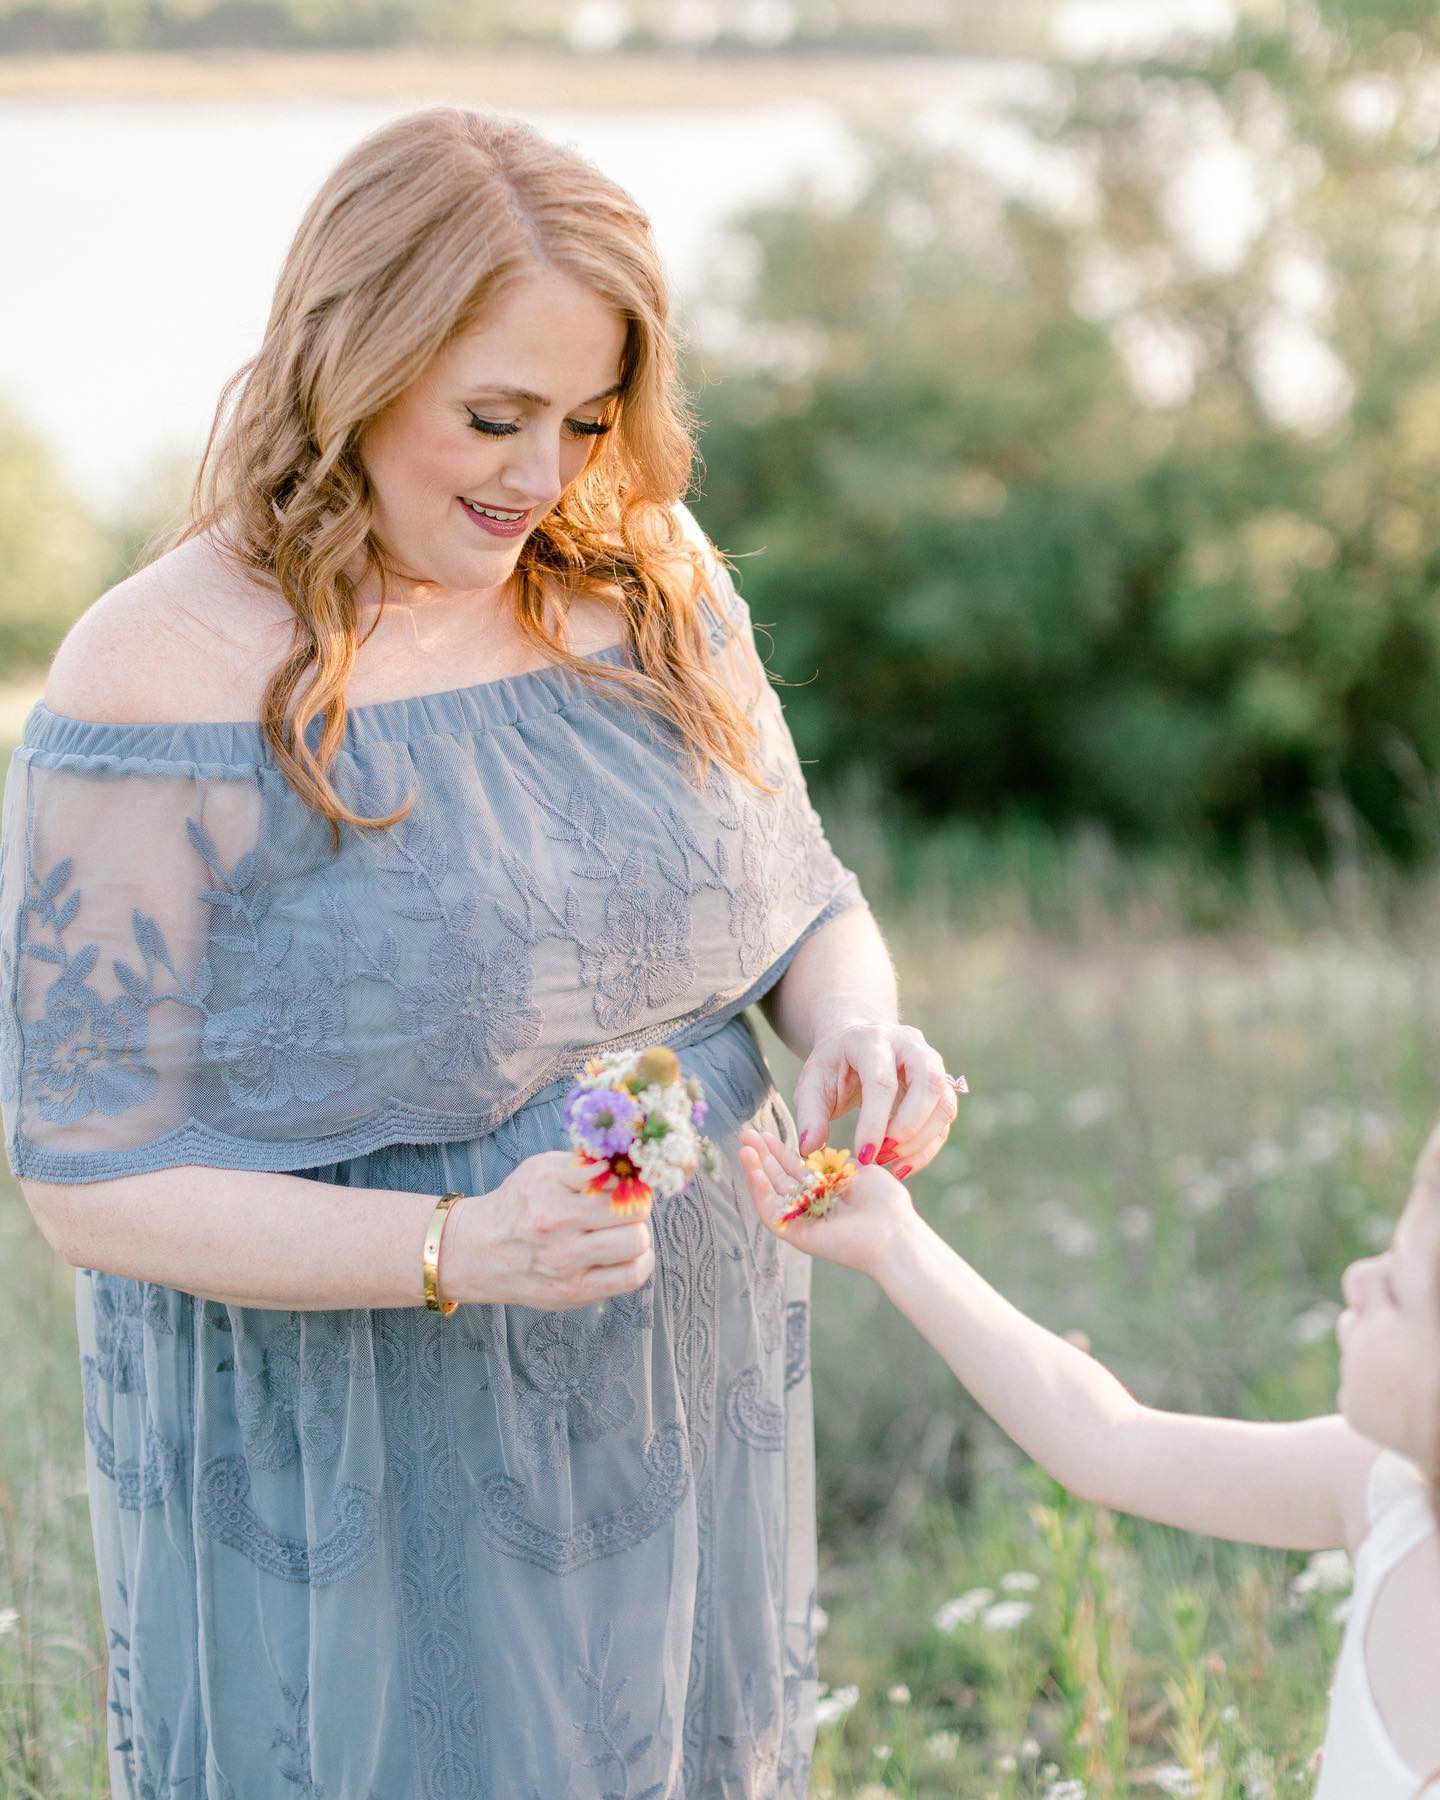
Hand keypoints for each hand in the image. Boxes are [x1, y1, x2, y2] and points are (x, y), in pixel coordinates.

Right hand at [454, 1150, 654, 1308]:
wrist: (479, 1252)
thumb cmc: (519, 1206)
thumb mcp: (541, 1169)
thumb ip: (584, 1164)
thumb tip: (630, 1162)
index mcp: (549, 1185)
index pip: (614, 1174)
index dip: (629, 1176)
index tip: (626, 1182)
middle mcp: (556, 1223)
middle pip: (632, 1209)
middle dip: (637, 1205)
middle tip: (628, 1208)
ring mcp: (566, 1261)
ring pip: (636, 1242)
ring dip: (639, 1233)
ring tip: (625, 1231)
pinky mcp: (574, 1291)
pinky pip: (632, 1277)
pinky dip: (640, 1262)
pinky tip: (627, 1254)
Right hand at [739, 1126, 919, 1277]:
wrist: (893, 1232)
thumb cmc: (886, 1203)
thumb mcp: (859, 1169)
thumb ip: (835, 1160)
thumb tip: (818, 1151)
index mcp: (827, 1191)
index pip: (795, 1169)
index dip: (780, 1150)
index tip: (766, 1132)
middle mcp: (812, 1206)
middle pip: (779, 1178)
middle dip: (762, 1155)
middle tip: (747, 1133)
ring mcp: (802, 1220)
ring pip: (770, 1192)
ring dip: (755, 1168)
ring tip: (744, 1145)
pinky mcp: (796, 1234)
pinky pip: (771, 1211)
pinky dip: (759, 1189)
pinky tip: (752, 1166)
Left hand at [792, 1021, 960, 1177]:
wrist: (856, 1045)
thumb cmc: (833, 1066)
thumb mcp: (812, 1083)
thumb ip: (810, 1114)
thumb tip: (810, 1148)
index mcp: (872, 1040)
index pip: (882, 1082)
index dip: (875, 1121)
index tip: (865, 1155)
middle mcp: (910, 1045)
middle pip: (929, 1083)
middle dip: (909, 1127)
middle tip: (883, 1155)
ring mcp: (931, 1062)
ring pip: (944, 1102)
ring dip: (921, 1141)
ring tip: (889, 1162)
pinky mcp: (941, 1085)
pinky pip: (945, 1119)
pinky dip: (927, 1148)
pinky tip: (903, 1166)